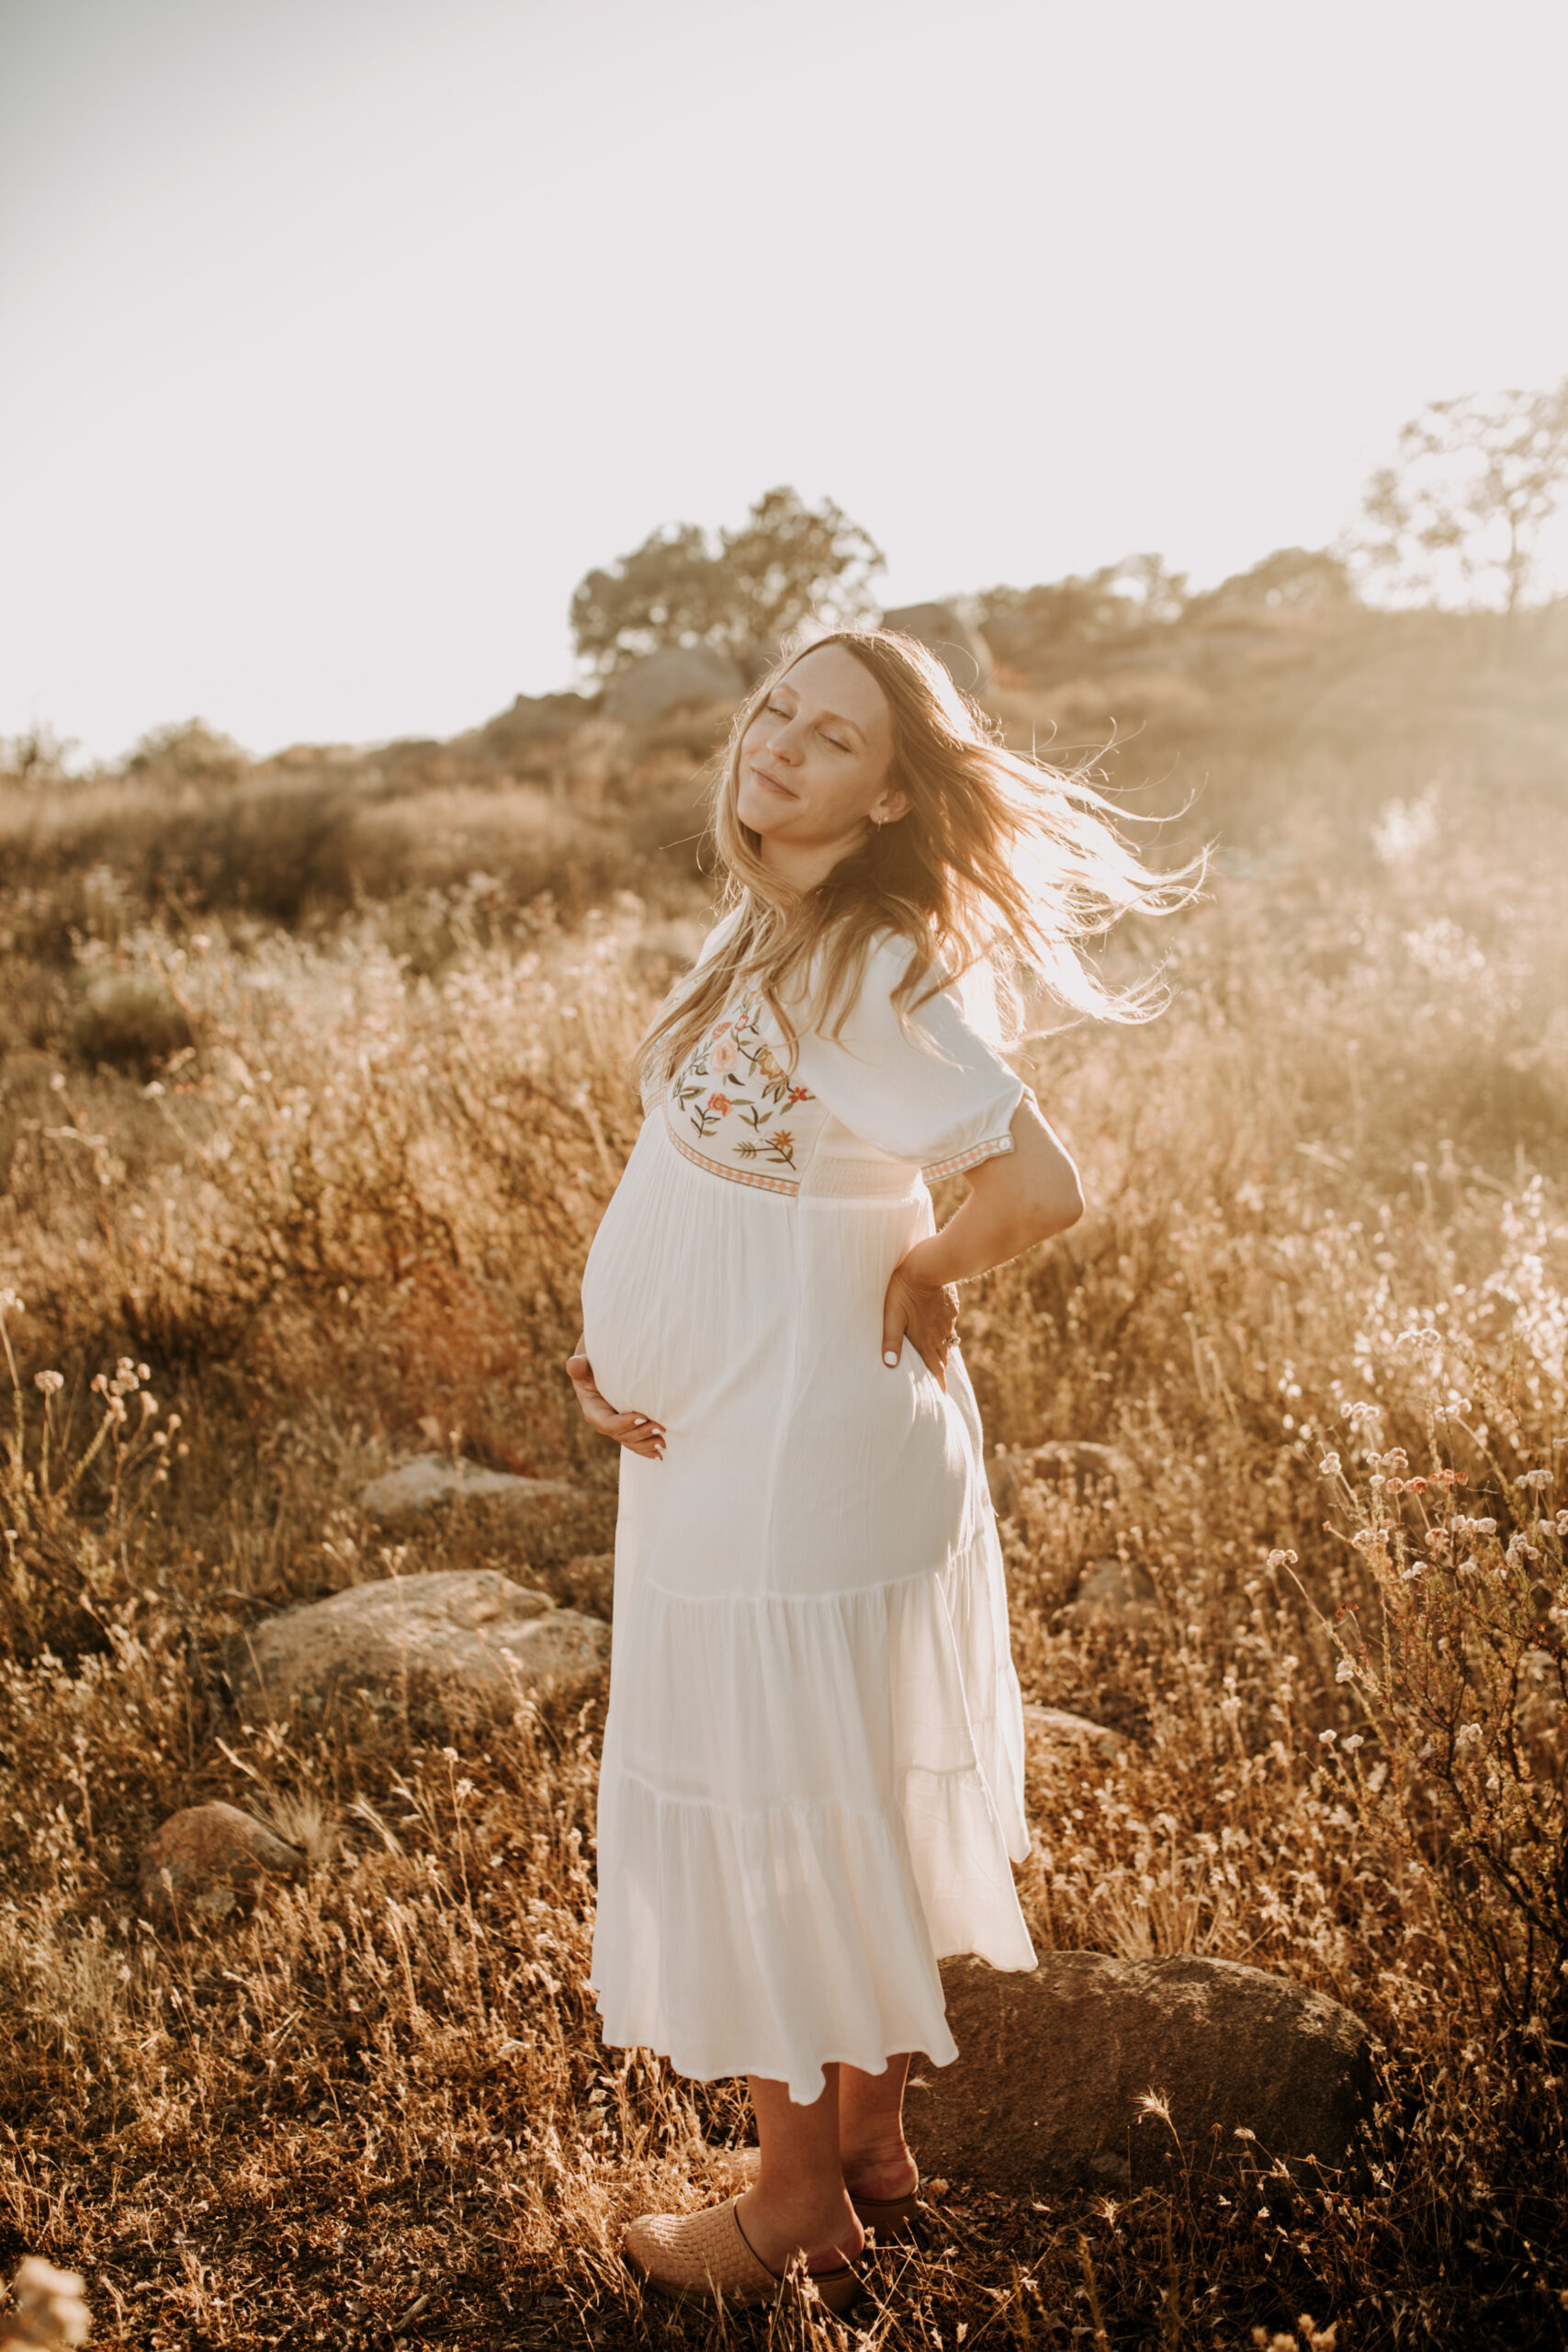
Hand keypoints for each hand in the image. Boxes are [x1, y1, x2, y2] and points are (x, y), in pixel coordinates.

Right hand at [565, 1341, 664, 1458]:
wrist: (600, 1371)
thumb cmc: (593, 1365)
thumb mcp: (584, 1364)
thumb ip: (579, 1365)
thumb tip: (573, 1365)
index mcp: (593, 1411)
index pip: (607, 1423)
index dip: (624, 1423)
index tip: (642, 1417)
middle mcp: (604, 1423)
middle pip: (622, 1435)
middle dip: (641, 1434)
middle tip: (660, 1427)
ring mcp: (616, 1428)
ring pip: (631, 1442)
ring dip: (647, 1444)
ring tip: (663, 1442)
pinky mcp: (627, 1429)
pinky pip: (636, 1443)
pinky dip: (647, 1450)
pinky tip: (660, 1455)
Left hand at [881, 1259, 959, 1392]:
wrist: (930, 1265)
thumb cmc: (904, 1290)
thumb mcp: (892, 1316)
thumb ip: (890, 1340)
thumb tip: (889, 1366)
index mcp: (925, 1340)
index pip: (934, 1368)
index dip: (938, 1384)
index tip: (941, 1396)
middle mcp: (940, 1334)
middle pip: (942, 1358)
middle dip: (939, 1370)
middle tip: (938, 1381)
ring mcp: (948, 1320)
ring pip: (947, 1341)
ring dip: (942, 1351)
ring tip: (939, 1358)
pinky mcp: (952, 1307)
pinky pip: (949, 1324)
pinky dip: (945, 1331)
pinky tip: (940, 1327)